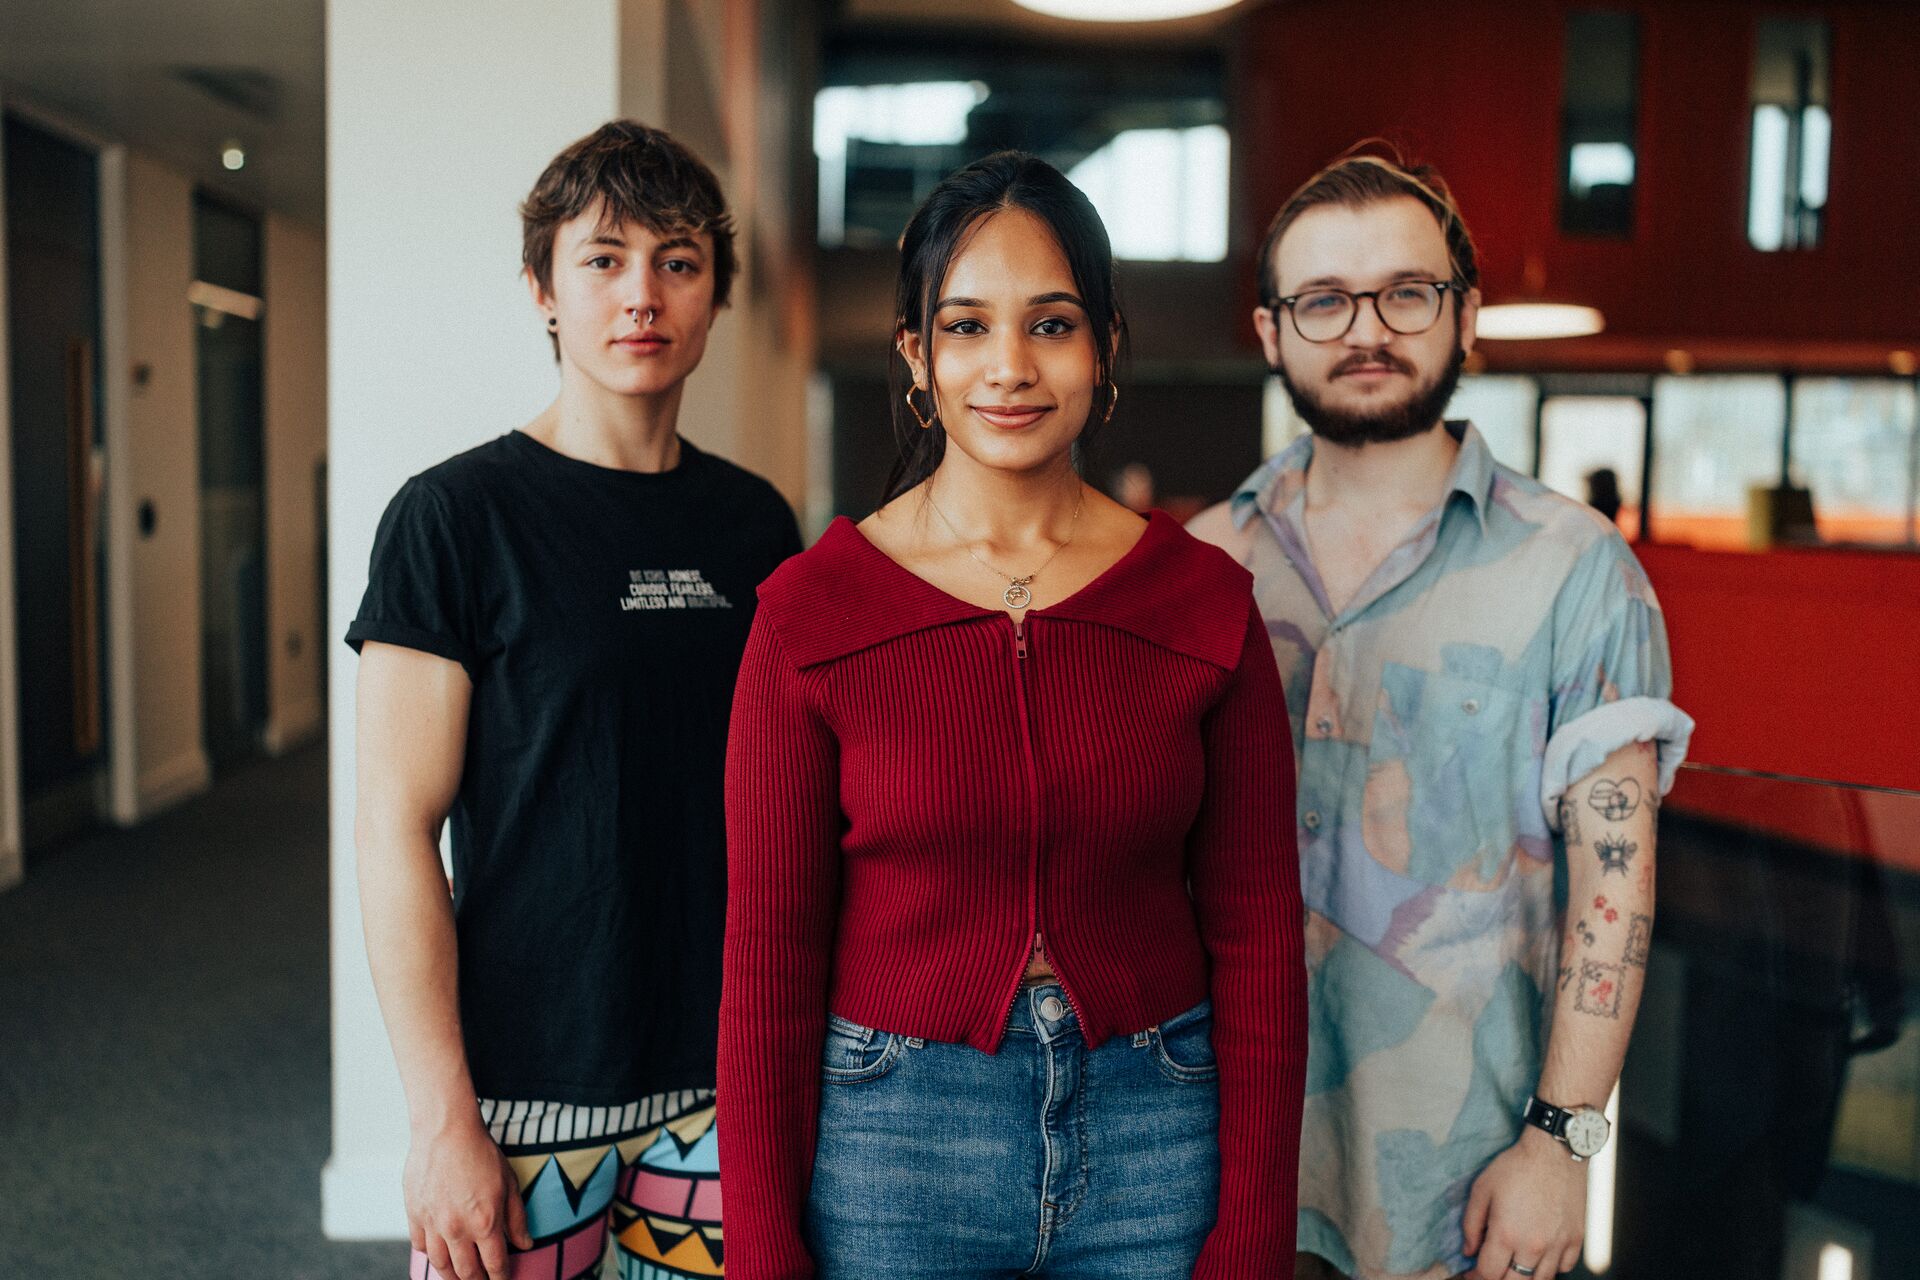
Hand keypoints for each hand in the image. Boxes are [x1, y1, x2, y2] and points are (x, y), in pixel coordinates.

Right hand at [404, 1116, 533, 1279]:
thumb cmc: (481, 1153)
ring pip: (440, 1264)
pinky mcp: (415, 1214)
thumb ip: (517, 1218)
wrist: (446, 1132)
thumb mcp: (509, 1183)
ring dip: (451, 1275)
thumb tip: (526, 1243)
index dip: (500, 1277)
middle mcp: (457, 1229)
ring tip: (459, 1276)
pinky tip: (438, 1253)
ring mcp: (433, 1224)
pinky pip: (420, 1246)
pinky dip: (430, 1253)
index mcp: (484, 1223)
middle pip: (466, 1272)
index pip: (494, 1264)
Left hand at [1462, 1126, 1586, 1279]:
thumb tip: (1468, 1251)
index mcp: (1506, 1234)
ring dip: (1523, 1278)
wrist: (1555, 1151)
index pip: (1488, 1273)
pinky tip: (1539, 1258)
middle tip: (1491, 1270)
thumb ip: (1471, 1224)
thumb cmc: (1516, 1166)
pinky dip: (1550, 1269)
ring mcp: (1558, 1245)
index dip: (1475, 1277)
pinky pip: (1564, 1269)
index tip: (1471, 1273)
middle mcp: (1534, 1246)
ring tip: (1513, 1268)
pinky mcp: (1576, 1240)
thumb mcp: (1482, 1189)